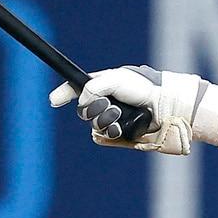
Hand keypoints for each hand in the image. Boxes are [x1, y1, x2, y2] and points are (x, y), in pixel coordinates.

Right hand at [49, 65, 201, 154]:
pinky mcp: (119, 135)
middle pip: (83, 111)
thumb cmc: (144, 89)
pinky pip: (102, 137)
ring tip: (121, 116)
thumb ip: (93, 87)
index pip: (77, 88)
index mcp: (104, 85)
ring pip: (93, 125)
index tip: (53, 100)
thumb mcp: (115, 79)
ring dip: (105, 120)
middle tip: (111, 105)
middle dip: (94, 108)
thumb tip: (84, 104)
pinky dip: (111, 132)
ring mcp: (112, 120)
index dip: (64, 93)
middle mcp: (106, 103)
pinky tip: (122, 128)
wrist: (164, 108)